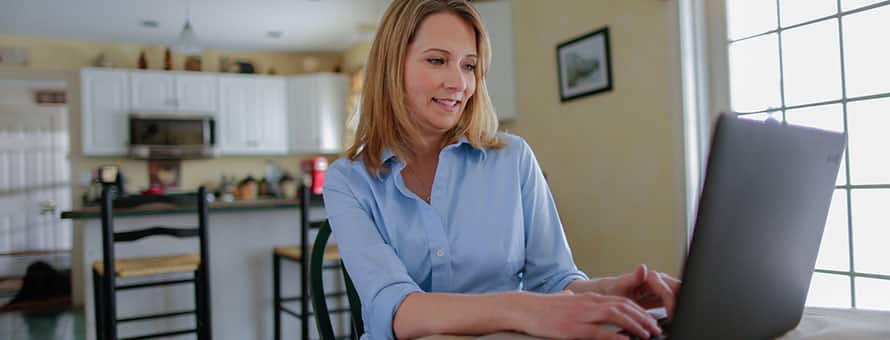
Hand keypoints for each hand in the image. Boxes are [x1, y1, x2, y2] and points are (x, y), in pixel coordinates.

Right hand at [513, 291, 661, 339]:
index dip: (640, 310)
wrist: (524, 309)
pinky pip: (599, 331)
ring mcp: (582, 315)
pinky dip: (614, 336)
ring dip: (635, 325)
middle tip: (656, 328)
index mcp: (589, 298)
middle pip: (623, 306)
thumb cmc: (544, 308)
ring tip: (647, 334)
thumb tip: (575, 299)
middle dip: (643, 317)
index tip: (651, 319)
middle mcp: (589, 303)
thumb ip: (576, 302)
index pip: (621, 301)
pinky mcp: (573, 328)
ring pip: (616, 315)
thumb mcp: (566, 302)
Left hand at [603, 264, 680, 318]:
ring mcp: (662, 289)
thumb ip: (632, 278)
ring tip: (671, 318)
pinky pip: (674, 303)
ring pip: (678, 296)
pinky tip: (669, 318)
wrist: (611, 293)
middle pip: (677, 290)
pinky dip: (674, 310)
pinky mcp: (662, 297)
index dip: (671, 303)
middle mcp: (659, 280)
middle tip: (673, 318)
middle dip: (678, 303)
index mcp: (651, 277)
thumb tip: (642, 267)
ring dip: (677, 306)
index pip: (668, 290)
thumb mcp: (620, 285)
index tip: (670, 315)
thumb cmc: (614, 289)